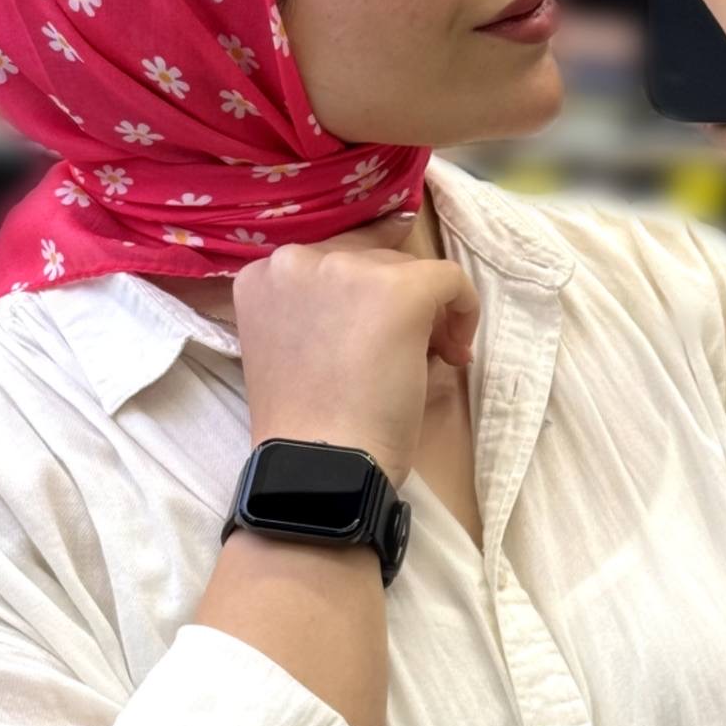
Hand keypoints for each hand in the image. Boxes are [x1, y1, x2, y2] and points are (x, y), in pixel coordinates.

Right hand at [233, 209, 480, 490]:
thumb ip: (318, 315)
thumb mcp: (290, 349)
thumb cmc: (304, 427)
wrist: (320, 465)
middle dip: (392, 303)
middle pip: (369, 262)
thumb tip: (383, 309)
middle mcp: (295, 260)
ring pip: (407, 270)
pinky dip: (464, 308)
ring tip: (428, 362)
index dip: (361, 297)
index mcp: (261, 277)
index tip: (375, 333)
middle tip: (407, 355)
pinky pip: (449, 278)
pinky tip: (457, 349)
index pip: (328, 264)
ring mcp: (346, 270)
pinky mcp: (398, 288)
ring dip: (423, 311)